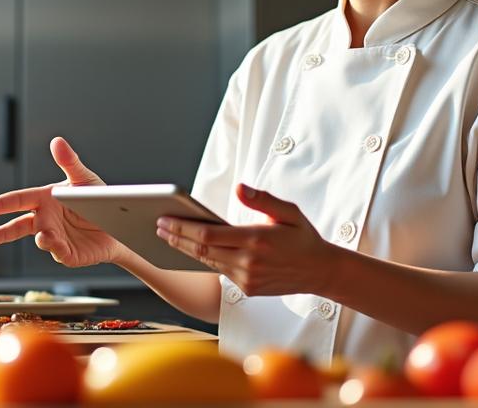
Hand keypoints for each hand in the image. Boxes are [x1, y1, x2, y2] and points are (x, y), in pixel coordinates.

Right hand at [0, 137, 127, 266]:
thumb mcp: (84, 179)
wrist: (120, 225)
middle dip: (0, 233)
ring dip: (42, 237)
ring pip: (40, 238)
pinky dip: (56, 249)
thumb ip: (69, 162)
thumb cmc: (98, 201)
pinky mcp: (67, 253)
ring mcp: (54, 238)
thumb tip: (57, 141)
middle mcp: (45, 219)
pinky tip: (55, 244)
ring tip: (45, 235)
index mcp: (45, 199)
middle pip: (18, 226)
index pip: (17, 201)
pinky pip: (58, 252)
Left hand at [155, 183, 338, 296]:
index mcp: (256, 240)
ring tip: (168, 236)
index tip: (164, 219)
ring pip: (208, 262)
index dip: (182, 227)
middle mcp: (248, 262)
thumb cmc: (303, 237)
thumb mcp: (289, 212)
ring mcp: (247, 279)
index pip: (208, 234)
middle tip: (157, 227)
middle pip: (201, 250)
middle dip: (176, 238)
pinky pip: (220, 272)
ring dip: (185, 249)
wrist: (320, 271)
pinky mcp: (247, 289)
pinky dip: (204, 260)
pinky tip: (192, 250)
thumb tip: (239, 187)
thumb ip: (262, 199)